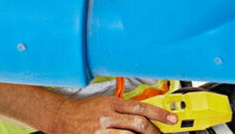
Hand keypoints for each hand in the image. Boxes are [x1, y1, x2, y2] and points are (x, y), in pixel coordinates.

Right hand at [51, 95, 177, 133]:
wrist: (61, 117)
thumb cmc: (84, 110)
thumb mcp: (104, 103)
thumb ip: (123, 109)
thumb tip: (145, 117)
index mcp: (112, 103)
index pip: (141, 107)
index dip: (160, 114)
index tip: (172, 119)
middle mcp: (107, 115)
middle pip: (139, 123)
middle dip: (154, 132)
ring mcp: (101, 129)